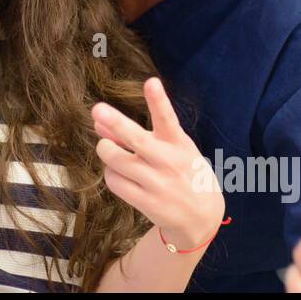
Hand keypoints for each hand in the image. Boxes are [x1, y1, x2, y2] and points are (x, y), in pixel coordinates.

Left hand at [92, 77, 224, 250]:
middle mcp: (169, 161)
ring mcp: (158, 183)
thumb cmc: (182, 172)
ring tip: (110, 149)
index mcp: (178, 143)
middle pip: (136, 139)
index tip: (151, 82)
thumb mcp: (169, 148)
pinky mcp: (148, 202)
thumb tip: (99, 121)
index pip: (168, 119)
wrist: (202, 216)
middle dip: (116, 123)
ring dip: (106, 150)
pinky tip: (118, 173)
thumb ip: (136, 134)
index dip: (158, 100)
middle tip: (98, 109)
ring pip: (116, 160)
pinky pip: (115, 182)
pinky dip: (111, 174)